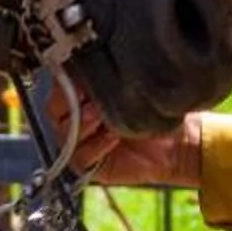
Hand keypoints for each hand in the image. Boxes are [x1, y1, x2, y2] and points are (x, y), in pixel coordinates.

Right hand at [44, 85, 200, 188]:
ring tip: (102, 118)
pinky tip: (113, 138)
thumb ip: (107, 78)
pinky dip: (96, 146)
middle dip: (72, 103)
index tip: (81, 80)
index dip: (66, 82)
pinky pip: (80, 156)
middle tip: (91, 101)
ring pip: (65, 133)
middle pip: (55, 109)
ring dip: (83, 124)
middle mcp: (74, 117)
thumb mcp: (131, 88)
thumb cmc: (154, 110)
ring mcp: (78, 141)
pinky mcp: (87, 164)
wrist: (176, 141)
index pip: (59, 84)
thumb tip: (91, 66)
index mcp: (80, 93)